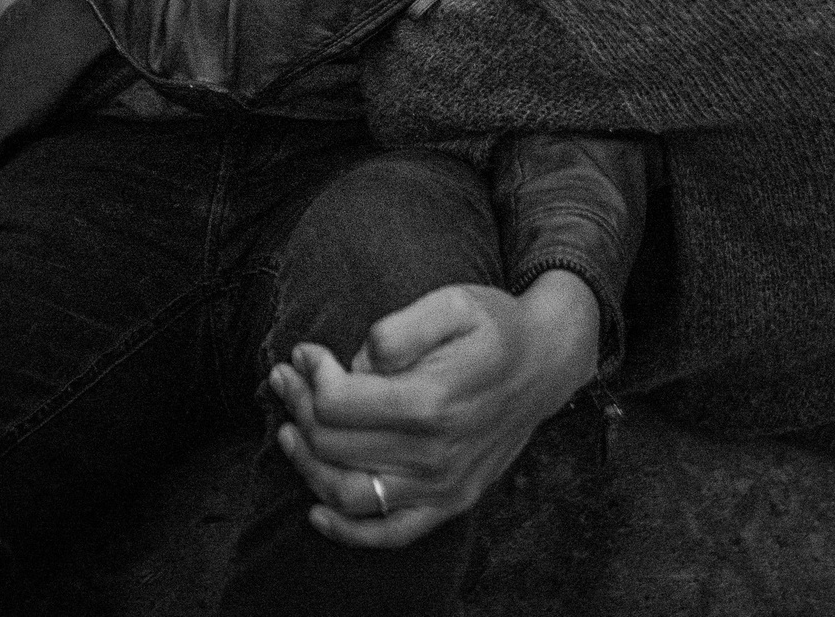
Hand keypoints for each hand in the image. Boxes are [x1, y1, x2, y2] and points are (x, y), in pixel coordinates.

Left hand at [266, 272, 600, 548]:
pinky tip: (317, 511)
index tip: (306, 353)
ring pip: (348, 492)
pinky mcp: (451, 502)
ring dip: (306, 464)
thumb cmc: (495, 328)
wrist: (547, 364)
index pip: (337, 403)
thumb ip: (398, 328)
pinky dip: (346, 530)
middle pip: (334, 444)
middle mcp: (435, 453)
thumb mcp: (452, 302)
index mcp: (431, 400)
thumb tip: (355, 361)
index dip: (310, 376)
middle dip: (297, 408)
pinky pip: (389, 532)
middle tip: (287, 379)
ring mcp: (444, 484)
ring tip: (289, 430)